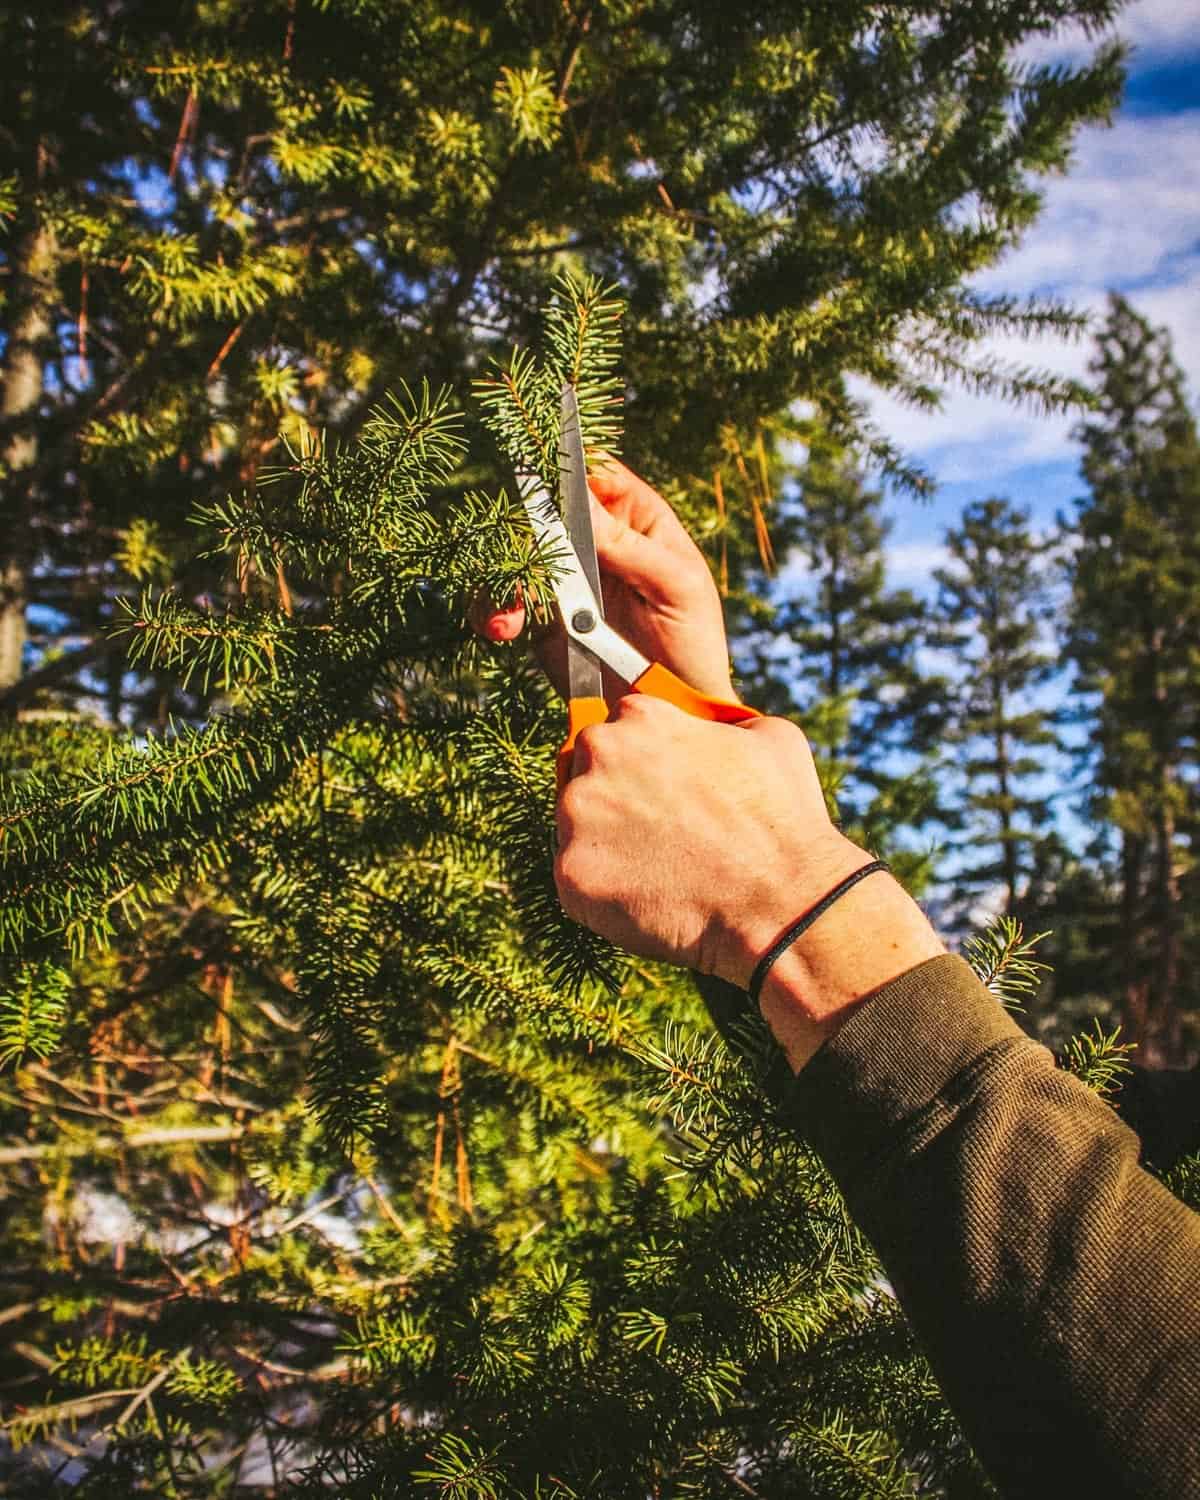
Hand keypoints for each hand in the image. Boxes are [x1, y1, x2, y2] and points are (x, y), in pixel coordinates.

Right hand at [470, 458, 736, 701]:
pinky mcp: (542, 618)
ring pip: (516, 556)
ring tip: (505, 619)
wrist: (674, 712)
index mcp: (637, 518)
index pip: (594, 473)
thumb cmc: (694, 643)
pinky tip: (500, 628)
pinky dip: (492, 610)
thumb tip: (581, 504)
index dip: (563, 469)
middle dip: (523, 535)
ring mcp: (566, 579)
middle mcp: (596, 540)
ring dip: (503, 580)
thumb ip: (631, 548)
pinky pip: (504, 601)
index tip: (537, 480)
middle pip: (543, 512)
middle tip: (520, 562)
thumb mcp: (676, 589)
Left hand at [555, 697, 944, 1069]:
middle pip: (585, 769)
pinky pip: (576, 878)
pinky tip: (649, 897)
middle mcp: (599, 755)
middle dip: (614, 794)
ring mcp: (577, 816)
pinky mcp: (570, 874)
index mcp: (641, 717)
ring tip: (659, 868)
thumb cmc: (785, 822)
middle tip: (657, 830)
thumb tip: (710, 727)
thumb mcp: (772, 738)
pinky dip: (605, 891)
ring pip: (576, 824)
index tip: (658, 782)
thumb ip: (722, 721)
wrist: (780, 905)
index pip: (618, 726)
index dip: (641, 757)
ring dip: (606, 842)